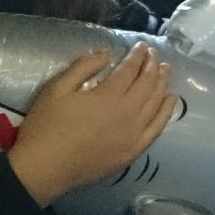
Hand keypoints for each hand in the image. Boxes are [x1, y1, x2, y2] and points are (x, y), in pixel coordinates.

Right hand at [6, 45, 175, 205]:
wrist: (44, 168)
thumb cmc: (46, 126)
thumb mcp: (57, 88)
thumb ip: (84, 67)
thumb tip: (107, 53)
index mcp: (109, 96)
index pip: (130, 70)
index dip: (137, 56)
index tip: (142, 46)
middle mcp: (128, 113)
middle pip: (147, 84)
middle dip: (152, 66)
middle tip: (154, 54)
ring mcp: (134, 134)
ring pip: (156, 103)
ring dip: (162, 84)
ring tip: (165, 70)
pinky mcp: (133, 151)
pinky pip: (157, 129)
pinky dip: (166, 112)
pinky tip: (170, 100)